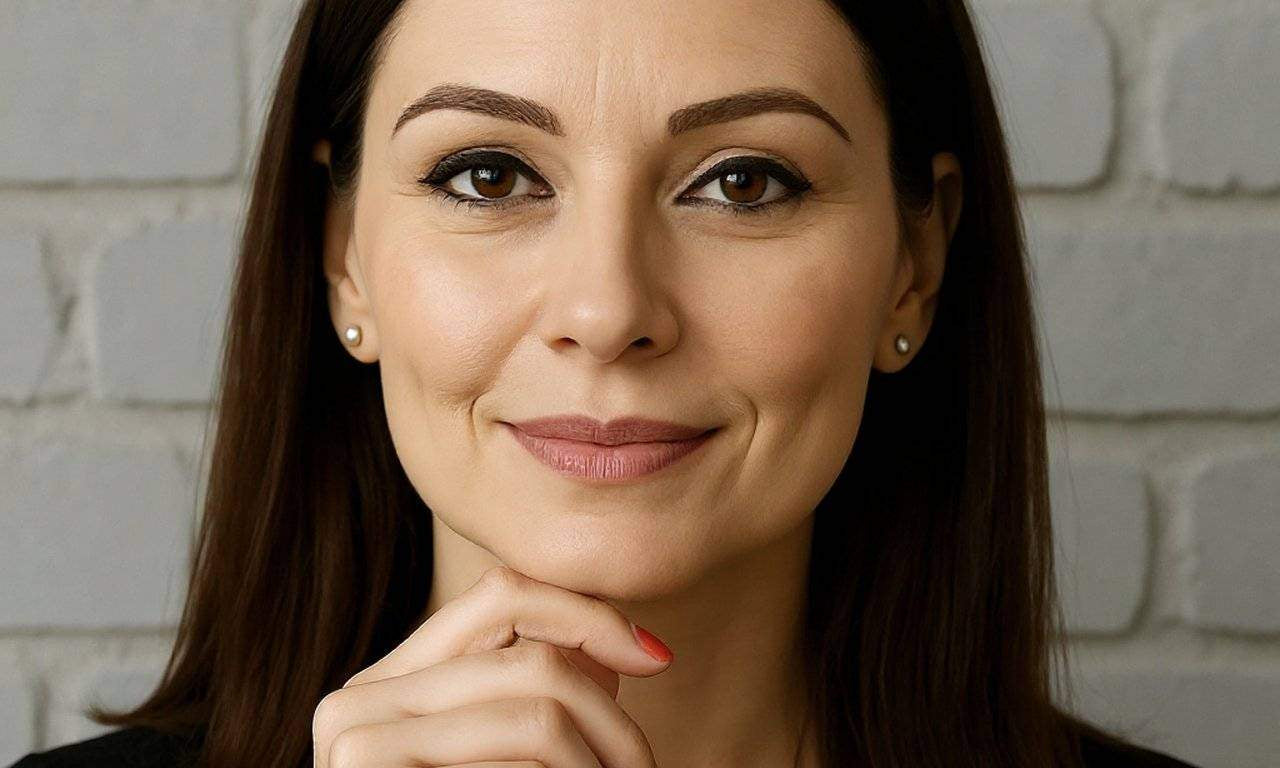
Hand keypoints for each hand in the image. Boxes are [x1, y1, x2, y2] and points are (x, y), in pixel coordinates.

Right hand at [312, 565, 673, 766]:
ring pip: (535, 712)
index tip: (656, 659)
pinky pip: (516, 758)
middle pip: (531, 658)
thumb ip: (539, 694)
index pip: (502, 593)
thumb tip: (627, 649)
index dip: (588, 615)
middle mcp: (359, 698)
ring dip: (602, 757)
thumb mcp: (508, 754)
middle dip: (611, 716)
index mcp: (391, 681)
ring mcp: (356, 739)